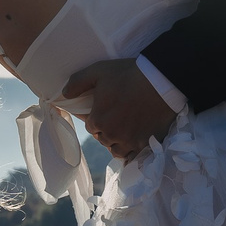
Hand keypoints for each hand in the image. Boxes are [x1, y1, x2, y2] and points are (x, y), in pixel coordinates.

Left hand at [61, 58, 176, 161]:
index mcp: (98, 121)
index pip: (91, 127)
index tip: (104, 110)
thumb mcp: (98, 71)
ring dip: (117, 142)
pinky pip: (133, 155)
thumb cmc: (127, 74)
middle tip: (116, 118)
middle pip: (103, 139)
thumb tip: (64, 94)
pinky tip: (135, 142)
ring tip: (124, 131)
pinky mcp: (146, 144)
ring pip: (116, 150)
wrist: (161, 81)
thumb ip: (77, 82)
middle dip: (106, 130)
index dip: (96, 119)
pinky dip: (131, 151)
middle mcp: (111, 135)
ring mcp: (129, 141)